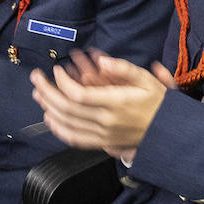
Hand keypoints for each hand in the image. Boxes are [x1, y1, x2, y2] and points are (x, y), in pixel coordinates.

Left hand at [30, 49, 170, 153]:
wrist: (168, 132)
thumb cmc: (158, 103)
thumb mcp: (147, 80)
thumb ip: (124, 69)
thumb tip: (103, 60)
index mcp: (116, 103)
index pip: (79, 95)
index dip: (62, 83)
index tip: (56, 70)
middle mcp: (106, 121)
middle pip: (67, 109)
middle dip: (47, 92)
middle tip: (36, 78)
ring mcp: (103, 134)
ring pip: (67, 124)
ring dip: (49, 108)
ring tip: (38, 94)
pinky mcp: (102, 143)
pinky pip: (75, 139)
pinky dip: (59, 130)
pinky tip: (50, 118)